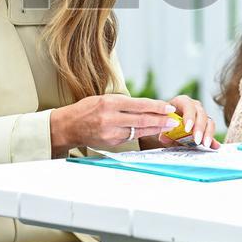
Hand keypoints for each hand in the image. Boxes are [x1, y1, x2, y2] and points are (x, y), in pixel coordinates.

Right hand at [50, 95, 179, 154]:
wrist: (69, 126)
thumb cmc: (86, 109)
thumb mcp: (103, 99)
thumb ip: (122, 103)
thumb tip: (145, 105)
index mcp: (108, 103)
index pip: (138, 105)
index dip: (156, 107)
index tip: (168, 107)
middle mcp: (110, 119)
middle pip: (141, 119)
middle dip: (160, 120)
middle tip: (173, 120)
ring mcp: (111, 133)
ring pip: (138, 130)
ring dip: (154, 128)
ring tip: (167, 126)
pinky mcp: (111, 143)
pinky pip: (130, 137)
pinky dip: (141, 133)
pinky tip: (150, 131)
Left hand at [159, 94, 220, 148]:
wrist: (166, 123)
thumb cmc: (164, 120)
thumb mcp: (162, 123)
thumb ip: (163, 130)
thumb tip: (164, 138)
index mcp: (181, 101)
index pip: (188, 105)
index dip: (189, 116)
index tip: (187, 129)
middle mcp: (194, 106)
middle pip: (201, 114)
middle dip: (199, 127)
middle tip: (196, 140)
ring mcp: (201, 115)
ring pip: (209, 122)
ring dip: (208, 134)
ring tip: (205, 144)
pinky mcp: (206, 125)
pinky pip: (211, 132)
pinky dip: (213, 140)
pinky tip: (214, 146)